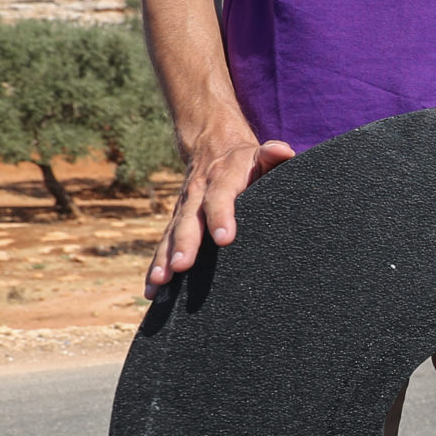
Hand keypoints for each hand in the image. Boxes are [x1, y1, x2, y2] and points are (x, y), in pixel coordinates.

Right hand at [147, 128, 294, 297]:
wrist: (213, 146)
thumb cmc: (245, 160)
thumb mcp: (259, 154)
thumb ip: (272, 155)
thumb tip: (282, 150)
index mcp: (222, 179)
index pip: (220, 197)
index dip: (221, 216)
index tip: (224, 238)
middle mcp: (197, 194)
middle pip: (189, 220)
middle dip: (185, 243)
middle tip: (182, 265)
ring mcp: (184, 208)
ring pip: (171, 234)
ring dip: (164, 258)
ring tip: (161, 281)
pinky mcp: (177, 222)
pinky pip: (165, 244)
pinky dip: (157, 265)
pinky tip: (153, 290)